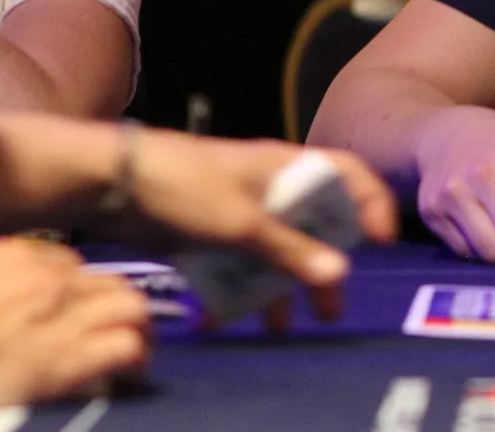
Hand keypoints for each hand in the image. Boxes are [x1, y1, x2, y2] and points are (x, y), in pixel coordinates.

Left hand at [0, 239, 148, 406]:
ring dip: (106, 297)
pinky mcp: (21, 250)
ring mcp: (42, 275)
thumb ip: (76, 373)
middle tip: (128, 335)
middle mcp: (58, 308)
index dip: (140, 355)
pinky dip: (71, 274)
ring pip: (107, 278)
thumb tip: (115, 366)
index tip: (134, 363)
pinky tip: (52, 290)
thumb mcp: (23, 391)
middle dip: (138, 323)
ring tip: (86, 312)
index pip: (131, 345)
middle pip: (132, 304)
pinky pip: (70, 258)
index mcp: (57, 356)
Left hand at [106, 131, 398, 321]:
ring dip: (276, 289)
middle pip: (313, 226)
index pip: (347, 174)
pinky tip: (223, 317)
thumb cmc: (188, 186)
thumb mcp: (243, 222)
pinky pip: (237, 263)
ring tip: (278, 326)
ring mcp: (241, 210)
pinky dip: (234, 288)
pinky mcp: (212, 231)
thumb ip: (290, 249)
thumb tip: (341, 271)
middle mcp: (271, 187)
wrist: (115, 181)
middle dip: (321, 269)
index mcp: (288, 168)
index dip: (371, 203)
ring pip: (274, 251)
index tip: (379, 242)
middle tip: (330, 308)